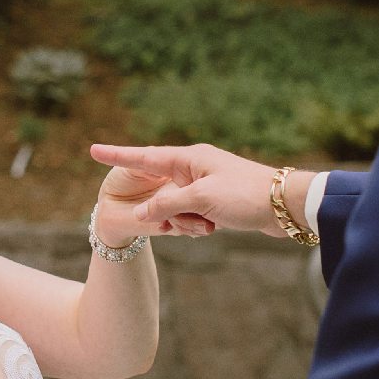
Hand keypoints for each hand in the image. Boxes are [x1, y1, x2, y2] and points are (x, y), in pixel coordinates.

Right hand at [89, 143, 291, 237]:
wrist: (285, 207)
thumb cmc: (245, 195)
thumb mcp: (201, 199)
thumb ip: (167, 204)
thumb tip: (143, 213)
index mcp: (190, 158)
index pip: (145, 157)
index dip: (118, 155)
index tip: (93, 150)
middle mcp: (195, 168)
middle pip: (161, 192)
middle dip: (168, 212)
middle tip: (194, 220)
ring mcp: (205, 185)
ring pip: (176, 208)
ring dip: (186, 221)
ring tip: (210, 225)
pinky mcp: (216, 202)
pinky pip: (192, 216)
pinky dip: (198, 225)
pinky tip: (215, 228)